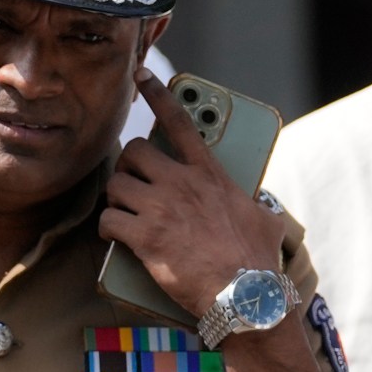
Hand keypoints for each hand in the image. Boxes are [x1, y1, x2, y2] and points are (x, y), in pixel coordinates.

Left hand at [98, 71, 286, 321]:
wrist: (243, 294)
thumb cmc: (256, 259)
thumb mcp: (263, 217)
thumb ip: (251, 201)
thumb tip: (258, 205)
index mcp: (210, 173)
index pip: (179, 122)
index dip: (158, 95)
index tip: (142, 77)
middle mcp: (182, 183)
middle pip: (133, 152)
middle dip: (128, 167)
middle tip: (133, 185)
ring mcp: (160, 208)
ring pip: (116, 185)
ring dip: (116, 199)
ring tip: (126, 214)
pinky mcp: (143, 236)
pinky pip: (107, 221)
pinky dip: (108, 229)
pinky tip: (118, 238)